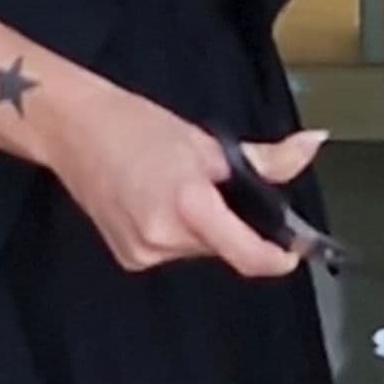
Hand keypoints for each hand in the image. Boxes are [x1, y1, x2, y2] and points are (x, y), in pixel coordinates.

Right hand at [38, 79, 322, 278]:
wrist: (71, 129)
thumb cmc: (133, 125)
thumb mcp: (206, 142)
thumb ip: (264, 159)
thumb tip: (312, 147)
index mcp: (189, 204)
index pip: (248, 255)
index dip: (278, 257)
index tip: (294, 250)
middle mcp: (164, 237)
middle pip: (225, 248)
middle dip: (233, 226)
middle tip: (218, 189)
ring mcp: (143, 251)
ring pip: (199, 250)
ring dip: (204, 228)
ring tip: (180, 188)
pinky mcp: (128, 257)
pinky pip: (172, 251)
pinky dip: (177, 232)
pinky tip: (157, 203)